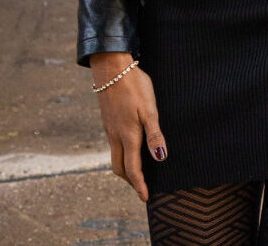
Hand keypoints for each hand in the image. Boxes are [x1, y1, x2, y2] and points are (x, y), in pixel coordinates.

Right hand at [89, 52, 163, 201]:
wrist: (111, 69)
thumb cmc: (135, 87)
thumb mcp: (150, 109)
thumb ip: (155, 134)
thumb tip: (160, 158)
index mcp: (128, 135)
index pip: (132, 168)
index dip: (139, 184)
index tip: (145, 197)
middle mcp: (115, 136)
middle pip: (119, 167)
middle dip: (130, 180)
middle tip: (142, 188)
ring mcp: (110, 129)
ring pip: (114, 156)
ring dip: (124, 168)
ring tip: (137, 172)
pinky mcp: (108, 121)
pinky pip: (113, 145)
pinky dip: (121, 154)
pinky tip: (130, 148)